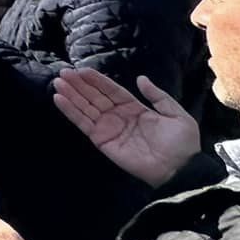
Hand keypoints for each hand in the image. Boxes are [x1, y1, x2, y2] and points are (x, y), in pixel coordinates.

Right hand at [53, 70, 200, 187]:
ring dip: (71, 95)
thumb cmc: (181, 144)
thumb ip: (158, 97)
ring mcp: (109, 129)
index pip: (111, 91)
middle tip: (64, 72)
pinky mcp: (102, 141)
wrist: (179, 169)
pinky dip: (70, 111)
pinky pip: (83, 124)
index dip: (97, 80)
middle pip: (95, 97)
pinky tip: (59, 99)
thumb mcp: (176, 115)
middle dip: (79, 84)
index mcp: (135, 108)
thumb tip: (141, 78)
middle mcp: (119, 117)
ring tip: (58, 82)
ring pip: (86, 108)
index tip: (82, 69)